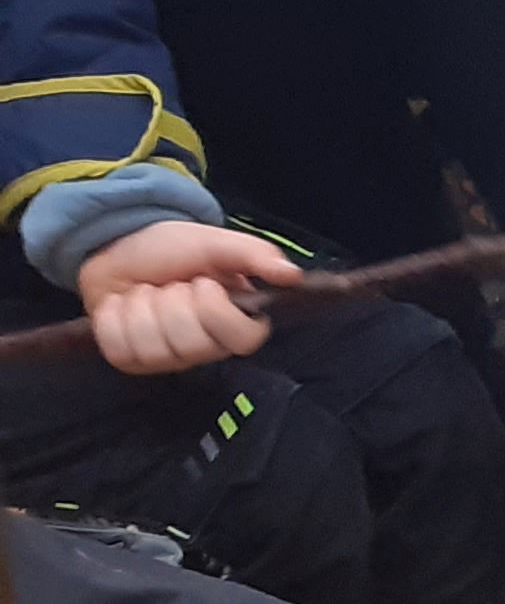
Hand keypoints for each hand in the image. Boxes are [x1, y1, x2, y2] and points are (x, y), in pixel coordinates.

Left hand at [78, 219, 298, 375]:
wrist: (119, 245)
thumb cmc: (172, 250)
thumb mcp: (215, 243)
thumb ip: (255, 255)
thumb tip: (292, 274)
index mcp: (234, 325)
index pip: (241, 339)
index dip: (215, 310)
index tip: (203, 283)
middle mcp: (205, 349)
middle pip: (191, 344)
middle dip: (172, 302)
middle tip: (170, 286)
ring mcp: (166, 358)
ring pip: (153, 346)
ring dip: (141, 307)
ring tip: (146, 293)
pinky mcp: (130, 359)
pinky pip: (119, 348)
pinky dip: (113, 317)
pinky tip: (121, 304)